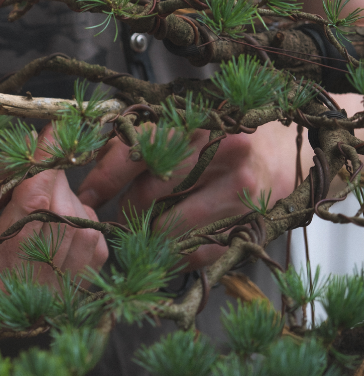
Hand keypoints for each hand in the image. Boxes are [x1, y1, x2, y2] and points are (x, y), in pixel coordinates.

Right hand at [0, 138, 108, 360]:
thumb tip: (23, 151)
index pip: (38, 202)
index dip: (46, 160)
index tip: (51, 131)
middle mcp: (31, 291)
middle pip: (68, 214)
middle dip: (53, 181)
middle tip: (29, 169)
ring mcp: (50, 302)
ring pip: (87, 232)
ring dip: (67, 203)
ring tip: (35, 198)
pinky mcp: (61, 304)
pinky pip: (91, 255)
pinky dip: (78, 228)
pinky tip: (51, 221)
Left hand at [77, 119, 305, 267]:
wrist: (289, 150)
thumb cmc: (227, 134)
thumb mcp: (186, 124)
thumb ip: (144, 140)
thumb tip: (95, 164)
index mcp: (199, 121)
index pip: (138, 151)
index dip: (104, 177)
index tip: (85, 195)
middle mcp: (222, 152)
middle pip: (148, 196)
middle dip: (127, 211)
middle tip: (121, 216)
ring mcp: (240, 191)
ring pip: (169, 230)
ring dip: (150, 237)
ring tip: (149, 231)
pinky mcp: (251, 223)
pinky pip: (196, 252)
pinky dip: (179, 254)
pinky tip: (179, 243)